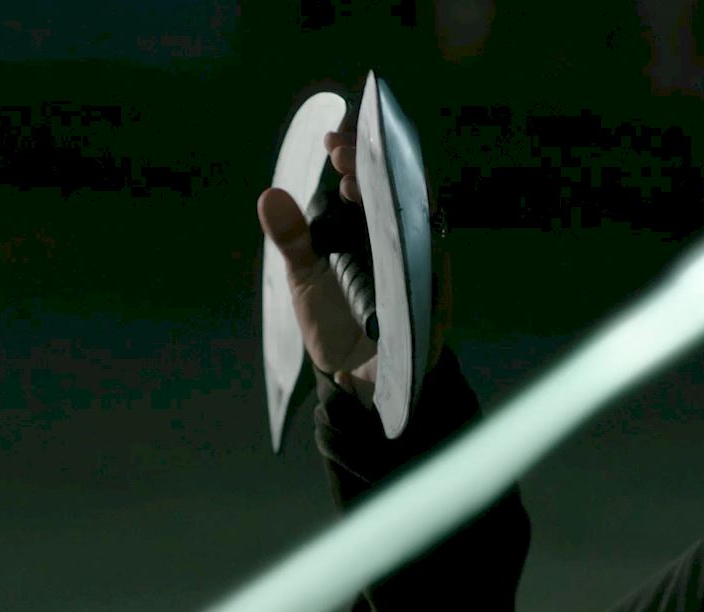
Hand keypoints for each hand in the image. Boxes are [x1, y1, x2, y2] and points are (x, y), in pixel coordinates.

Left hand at [257, 121, 451, 410]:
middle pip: (396, 184)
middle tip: (340, 152)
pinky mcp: (434, 287)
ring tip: (353, 181)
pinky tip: (393, 217)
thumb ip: (292, 239)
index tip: (332, 140)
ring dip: (388, 190)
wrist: (355, 380)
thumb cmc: (334, 324)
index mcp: (368, 227)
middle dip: (370, 162)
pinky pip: (434, 253)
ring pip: (418, 210)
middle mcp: (398, 235)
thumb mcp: (304, 279)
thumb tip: (269, 196)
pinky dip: (416, 233)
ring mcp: (420, 259)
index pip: (367, 178)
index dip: (354, 154)